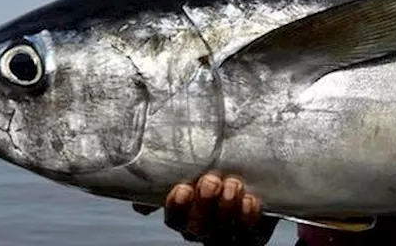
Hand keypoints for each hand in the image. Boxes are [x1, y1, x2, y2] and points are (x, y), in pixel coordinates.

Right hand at [133, 173, 275, 244]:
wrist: (255, 168)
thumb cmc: (218, 166)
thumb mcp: (195, 163)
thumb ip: (168, 171)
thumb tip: (139, 193)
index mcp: (185, 214)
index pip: (174, 219)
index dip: (176, 207)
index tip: (182, 188)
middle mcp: (204, 227)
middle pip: (197, 227)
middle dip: (204, 205)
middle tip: (211, 181)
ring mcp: (229, 232)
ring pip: (223, 231)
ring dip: (226, 209)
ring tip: (232, 184)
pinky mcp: (254, 232)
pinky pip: (251, 233)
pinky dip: (248, 218)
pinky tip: (249, 201)